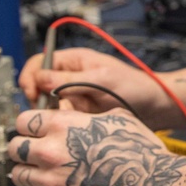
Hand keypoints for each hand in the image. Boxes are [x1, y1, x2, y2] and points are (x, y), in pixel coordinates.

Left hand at [8, 105, 173, 185]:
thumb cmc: (142, 154)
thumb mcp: (118, 119)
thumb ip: (88, 117)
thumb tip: (79, 116)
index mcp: (64, 126)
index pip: (23, 121)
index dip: (29, 126)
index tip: (32, 131)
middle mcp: (50, 152)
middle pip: (14, 148)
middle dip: (24, 151)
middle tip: (34, 155)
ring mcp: (49, 182)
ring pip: (17, 176)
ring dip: (28, 176)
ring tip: (42, 177)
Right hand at [19, 47, 169, 123]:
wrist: (154, 108)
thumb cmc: (134, 86)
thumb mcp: (101, 79)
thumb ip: (70, 79)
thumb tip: (40, 79)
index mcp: (73, 61)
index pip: (38, 63)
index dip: (30, 77)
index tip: (33, 93)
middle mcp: (70, 77)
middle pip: (39, 87)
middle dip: (42, 100)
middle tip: (54, 109)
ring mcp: (74, 96)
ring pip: (49, 106)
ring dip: (56, 113)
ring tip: (73, 116)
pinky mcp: (79, 114)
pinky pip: (62, 119)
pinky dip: (66, 123)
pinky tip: (78, 124)